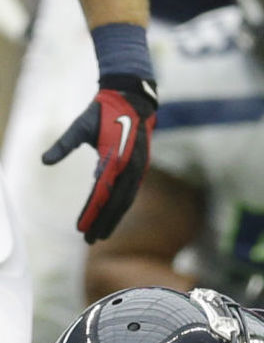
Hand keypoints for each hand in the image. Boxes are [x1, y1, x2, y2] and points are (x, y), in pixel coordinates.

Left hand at [42, 75, 158, 242]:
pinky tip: (110, 215)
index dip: (90, 213)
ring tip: (101, 234)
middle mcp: (130, 169)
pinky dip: (119, 207)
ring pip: (125, 202)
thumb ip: (63, 145)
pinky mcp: (139, 170)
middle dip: (103, 223)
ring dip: (113, 219)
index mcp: (116, 160)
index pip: (101, 194)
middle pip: (116, 204)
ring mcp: (137, 171)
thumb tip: (44, 161)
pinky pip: (129, 194)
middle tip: (90, 241)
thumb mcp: (80, 127)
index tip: (80, 229)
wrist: (133, 101)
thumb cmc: (103, 112)